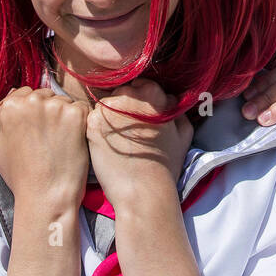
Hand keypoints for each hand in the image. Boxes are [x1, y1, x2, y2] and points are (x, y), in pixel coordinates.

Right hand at [0, 87, 89, 214]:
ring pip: (64, 101)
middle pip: (46, 95)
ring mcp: (56, 106)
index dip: (32, 113)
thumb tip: (10, 95)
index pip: (26, 94)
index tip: (36, 131)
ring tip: (60, 142)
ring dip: (64, 116)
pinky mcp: (76, 114)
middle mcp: (32, 100)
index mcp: (11, 106)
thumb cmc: (20, 175)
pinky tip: (72, 140)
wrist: (46, 196)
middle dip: (48, 112)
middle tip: (48, 139)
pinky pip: (81, 109)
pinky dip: (80, 122)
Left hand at [86, 78, 193, 215]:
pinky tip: (107, 145)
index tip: (141, 117)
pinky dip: (98, 129)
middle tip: (129, 130)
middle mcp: (129, 95)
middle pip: (122, 91)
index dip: (142, 101)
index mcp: (153, 93)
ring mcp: (108, 108)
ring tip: (118, 140)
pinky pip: (93, 118)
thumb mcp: (183, 132)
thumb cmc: (165, 165)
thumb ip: (177, 109)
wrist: (143, 191)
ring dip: (110, 117)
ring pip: (106, 104)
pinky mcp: (92, 123)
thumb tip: (171, 99)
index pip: (142, 84)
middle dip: (125, 106)